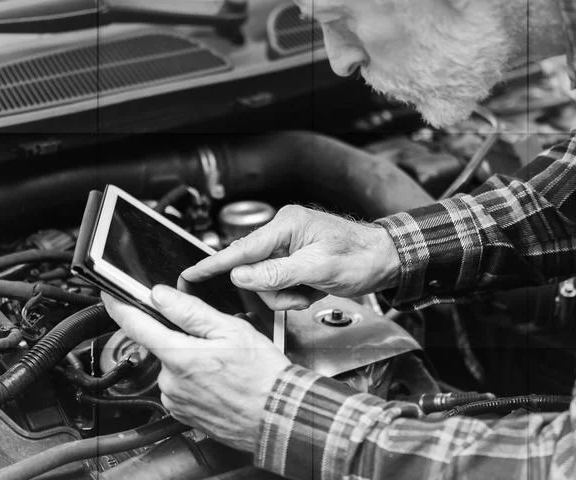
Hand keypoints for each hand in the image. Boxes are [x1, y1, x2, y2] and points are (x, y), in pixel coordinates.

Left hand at [101, 286, 290, 451]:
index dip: (119, 306)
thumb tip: (161, 295)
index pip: (134, 325)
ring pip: (172, 367)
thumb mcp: (231, 330)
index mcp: (179, 355)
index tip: (110, 296)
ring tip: (222, 365)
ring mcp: (176, 400)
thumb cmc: (262, 376)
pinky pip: (180, 388)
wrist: (278, 417)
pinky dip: (194, 380)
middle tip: (214, 340)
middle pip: (160, 345)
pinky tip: (219, 381)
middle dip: (180, 337)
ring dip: (189, 360)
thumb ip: (190, 311)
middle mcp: (170, 380)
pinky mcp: (183, 414)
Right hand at [182, 205, 400, 309]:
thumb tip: (241, 276)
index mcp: (286, 225)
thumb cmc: (360, 257)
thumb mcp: (319, 269)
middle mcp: (283, 234)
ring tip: (311, 291)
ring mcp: (289, 249)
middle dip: (275, 291)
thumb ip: (278, 273)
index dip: (214, 264)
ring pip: (266, 284)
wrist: (385, 261)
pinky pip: (280, 286)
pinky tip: (312, 291)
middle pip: (253, 272)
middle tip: (301, 293)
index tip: (190, 274)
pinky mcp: (294, 262)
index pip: (241, 249)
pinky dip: (294, 295)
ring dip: (287, 296)